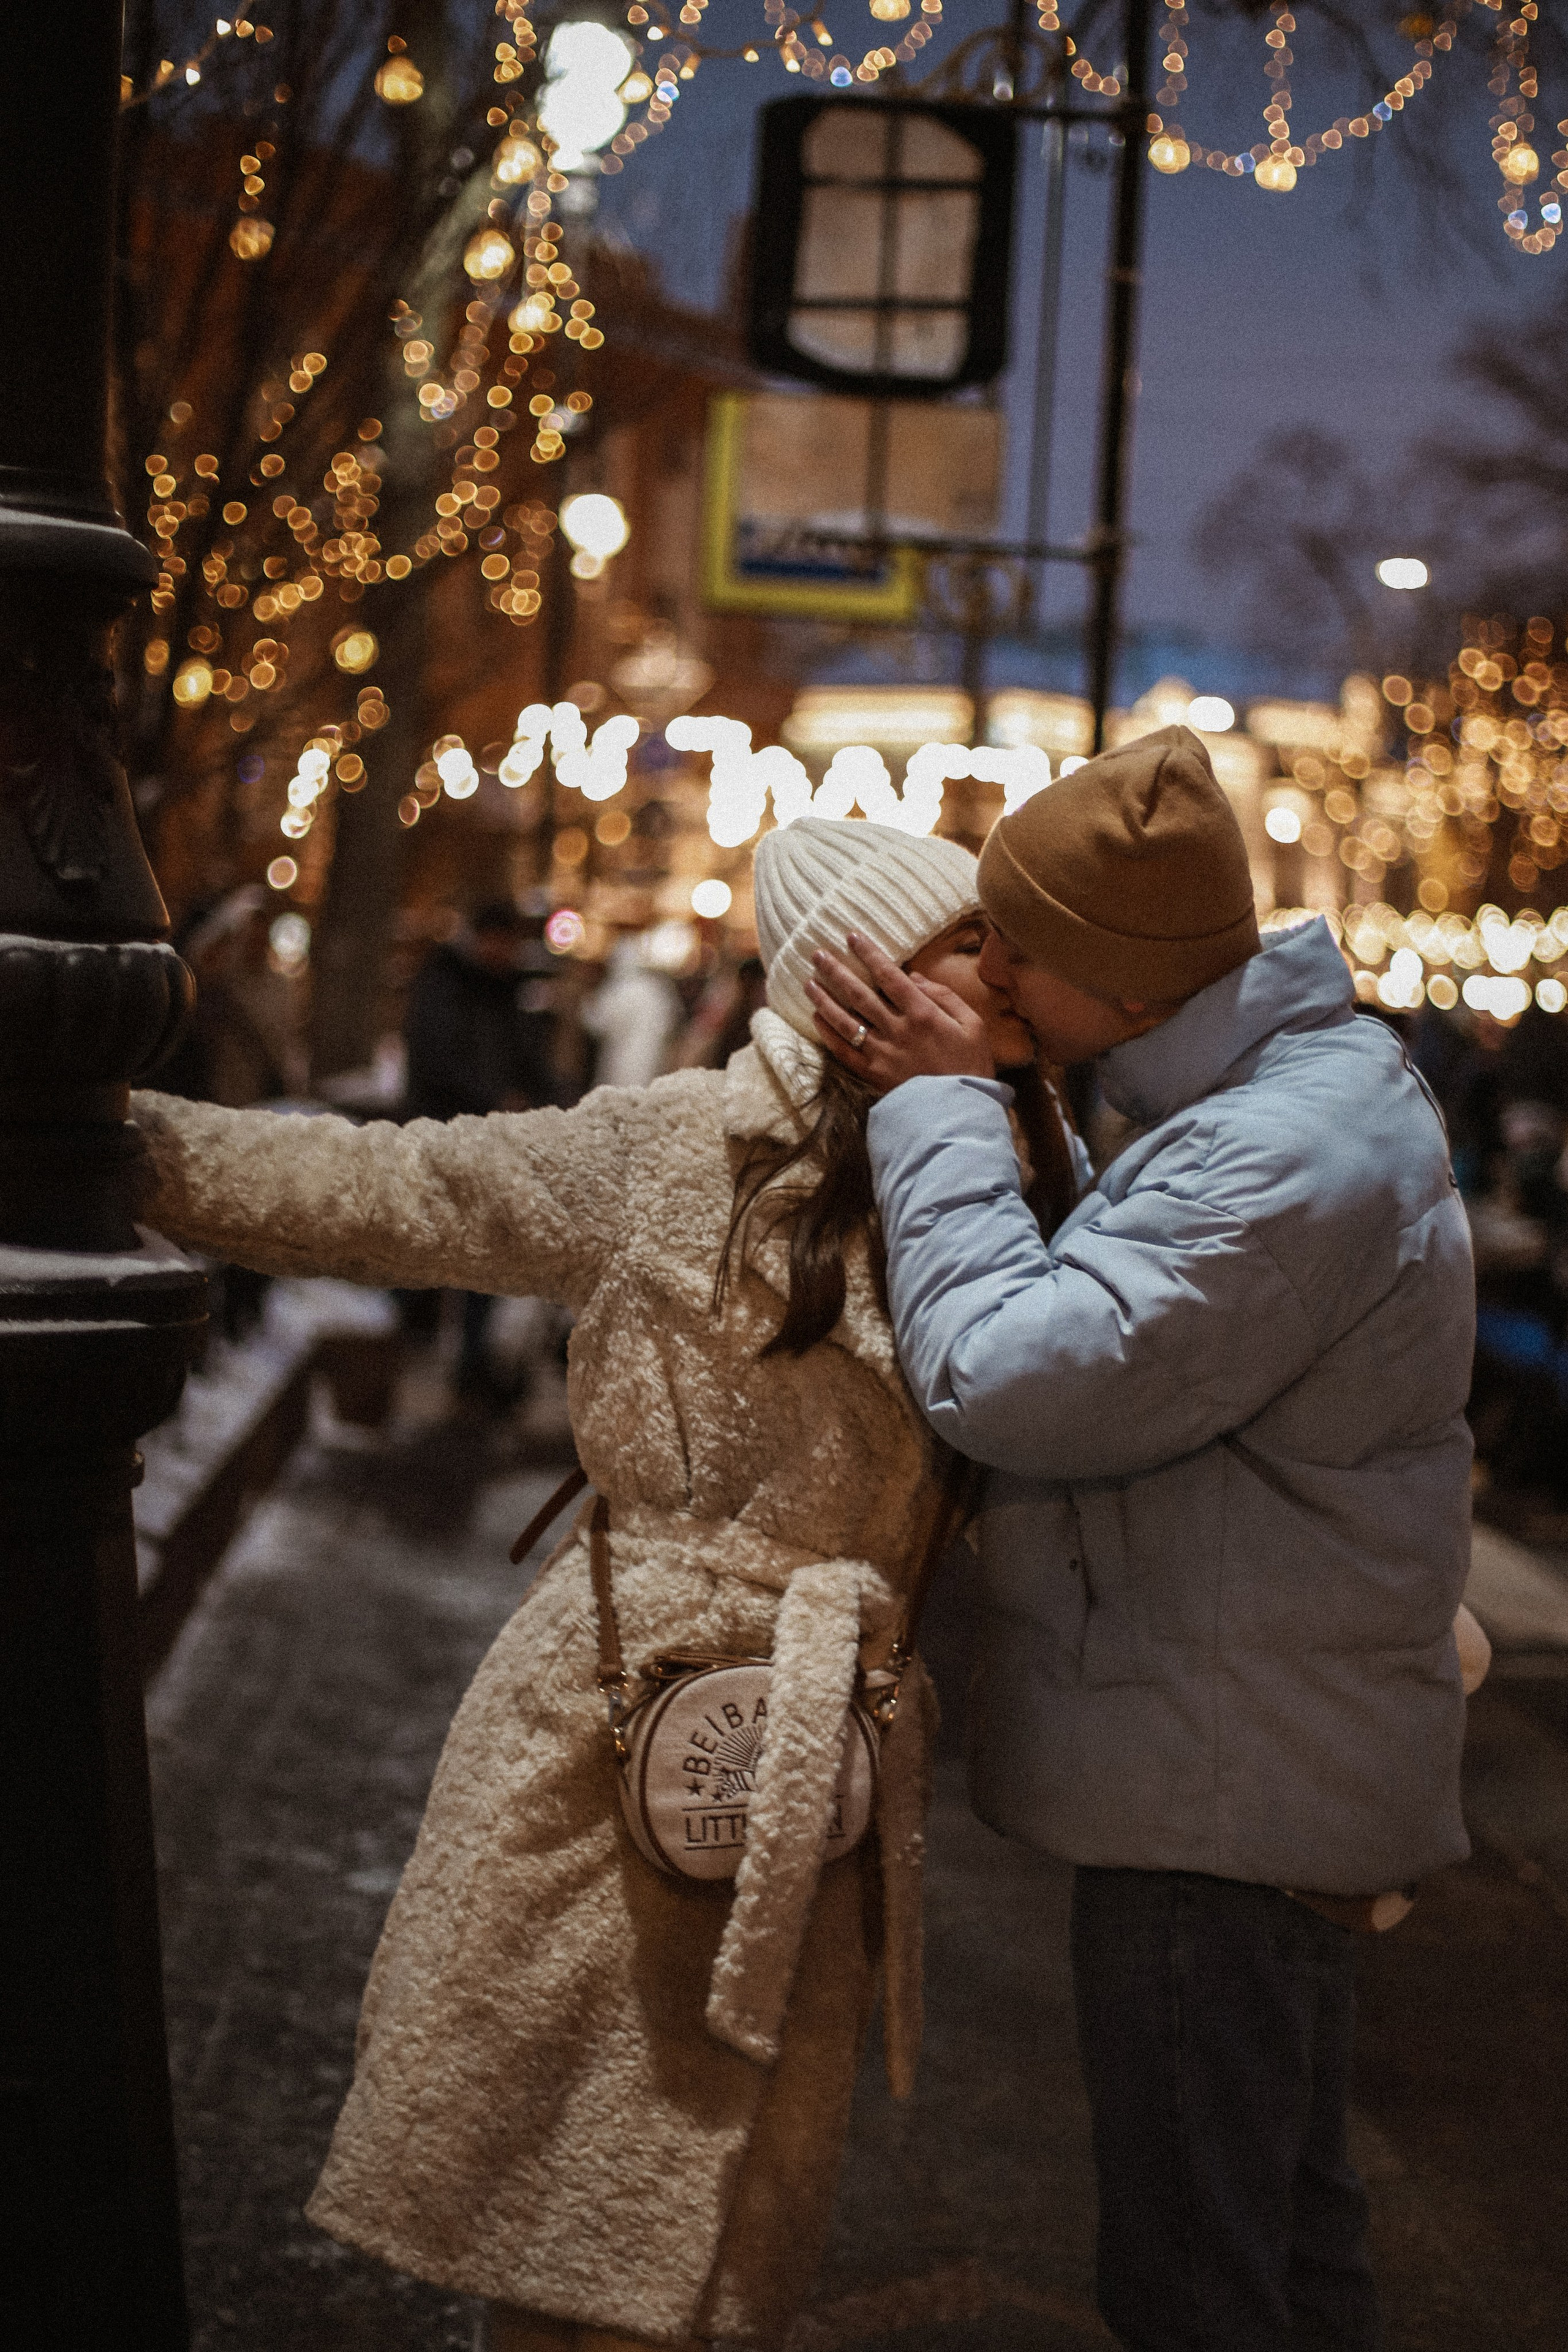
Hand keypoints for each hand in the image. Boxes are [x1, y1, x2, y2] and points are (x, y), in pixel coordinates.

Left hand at [806, 930, 994, 1092]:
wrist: (960, 1113)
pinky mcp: (873, 1074)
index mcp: (922, 1013)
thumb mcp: (972, 1024)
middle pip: (859, 994)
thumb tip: (913, 977)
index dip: (869, 953)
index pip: (889, 975)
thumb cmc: (971, 1065)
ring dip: (824, 999)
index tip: (852, 936)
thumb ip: (944, 996)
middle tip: (818, 954)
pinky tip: (816, 1018)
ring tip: (808, 982)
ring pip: (845, 1020)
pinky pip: (844, 1050)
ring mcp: (882, 1053)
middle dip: (837, 971)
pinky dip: (828, 1033)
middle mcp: (897, 1029)